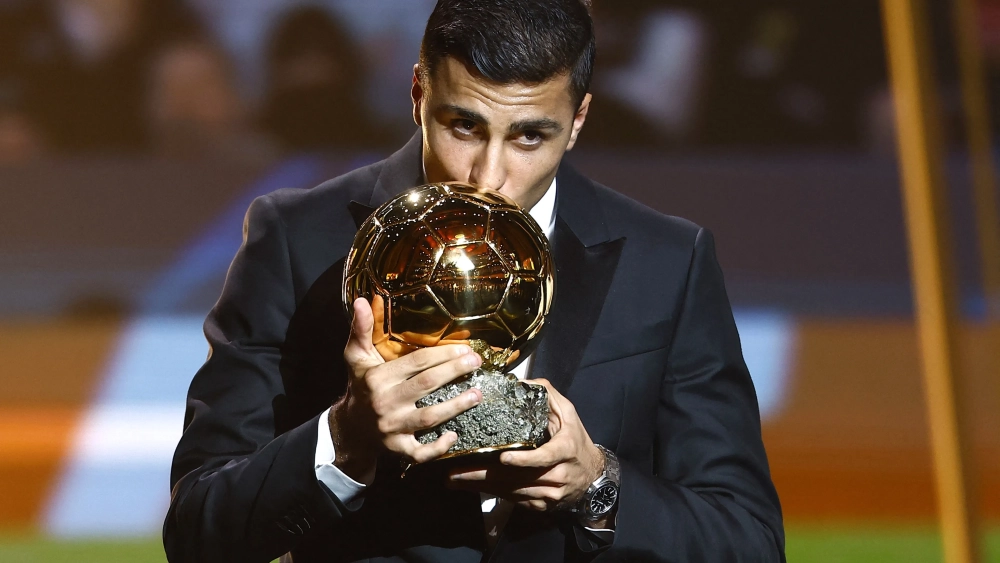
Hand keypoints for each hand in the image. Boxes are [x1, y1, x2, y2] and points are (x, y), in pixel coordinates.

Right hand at [330, 298, 483, 483]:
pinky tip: (455, 435)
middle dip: (455, 372)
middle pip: (427, 385)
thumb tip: (362, 300)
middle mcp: (385, 402)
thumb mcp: (356, 357)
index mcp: (378, 378)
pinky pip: (420, 452)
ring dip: (456, 406)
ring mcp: (392, 428)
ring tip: (478, 394)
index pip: (417, 362)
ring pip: (429, 418)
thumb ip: (361, 329)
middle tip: (477, 363)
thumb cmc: (360, 387)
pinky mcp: (397, 449)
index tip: (466, 349)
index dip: (444, 354)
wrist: (349, 428)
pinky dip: (438, 447)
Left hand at [447, 379, 604, 512]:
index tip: (503, 458)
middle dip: (483, 476)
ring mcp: (549, 494)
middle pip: (517, 479)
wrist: (593, 477)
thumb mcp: (569, 414)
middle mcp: (557, 475)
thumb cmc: (576, 441)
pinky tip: (471, 487)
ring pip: (511, 492)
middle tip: (455, 472)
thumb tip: (521, 381)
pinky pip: (513, 499)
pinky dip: (491, 493)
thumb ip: (547, 395)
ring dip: (481, 487)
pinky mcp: (541, 505)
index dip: (523, 460)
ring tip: (455, 479)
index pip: (544, 458)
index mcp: (564, 450)